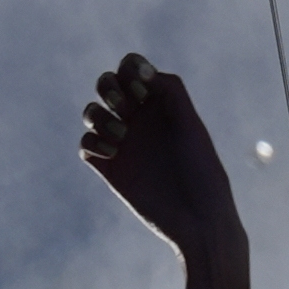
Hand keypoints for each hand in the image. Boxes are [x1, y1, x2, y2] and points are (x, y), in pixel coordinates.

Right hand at [80, 53, 242, 252]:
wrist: (197, 220)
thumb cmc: (202, 172)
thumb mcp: (191, 125)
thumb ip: (171, 91)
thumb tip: (143, 72)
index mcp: (160, 104)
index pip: (131, 69)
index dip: (130, 70)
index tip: (145, 92)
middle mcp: (139, 119)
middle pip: (106, 84)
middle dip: (109, 88)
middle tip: (127, 108)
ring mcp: (123, 143)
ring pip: (91, 112)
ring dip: (99, 115)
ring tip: (121, 136)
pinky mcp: (109, 168)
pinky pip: (86, 144)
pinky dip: (93, 142)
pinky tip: (114, 154)